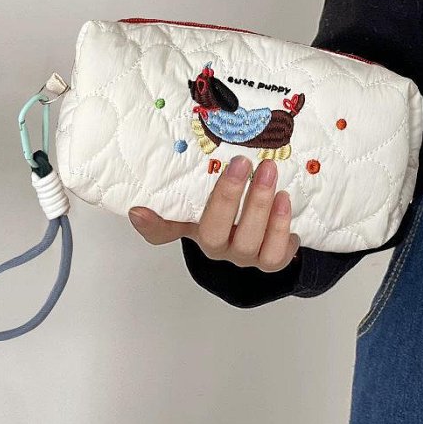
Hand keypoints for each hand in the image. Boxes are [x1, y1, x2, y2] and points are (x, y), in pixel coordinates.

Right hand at [127, 155, 300, 271]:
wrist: (265, 230)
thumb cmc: (230, 209)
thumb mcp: (206, 198)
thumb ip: (181, 194)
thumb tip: (137, 206)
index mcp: (194, 229)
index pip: (164, 231)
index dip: (152, 224)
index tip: (139, 208)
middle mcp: (216, 247)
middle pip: (214, 233)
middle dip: (229, 196)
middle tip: (242, 162)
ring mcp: (243, 256)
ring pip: (249, 243)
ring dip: (261, 207)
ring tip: (271, 173)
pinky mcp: (270, 261)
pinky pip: (276, 256)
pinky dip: (281, 228)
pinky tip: (285, 201)